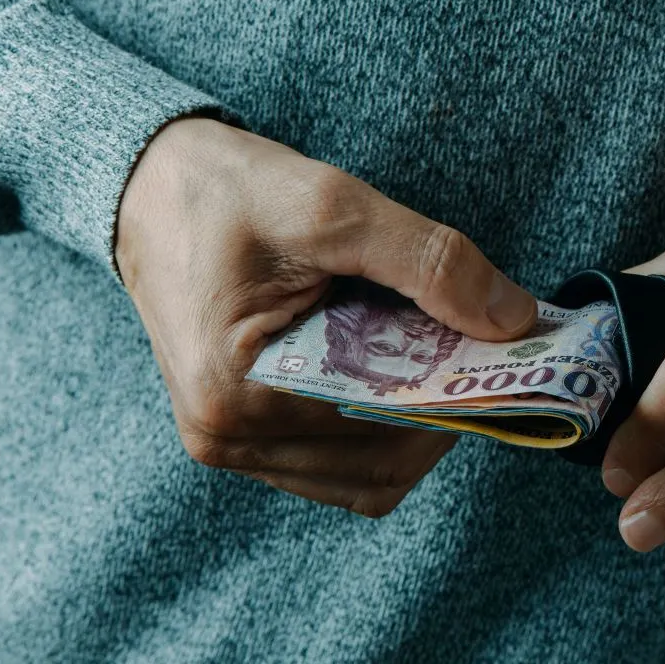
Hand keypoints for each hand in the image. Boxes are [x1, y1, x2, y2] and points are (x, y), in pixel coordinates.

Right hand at [116, 117, 536, 515]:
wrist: (151, 189)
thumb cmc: (228, 192)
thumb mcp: (333, 206)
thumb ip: (428, 262)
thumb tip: (513, 319)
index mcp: (236, 392)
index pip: (382, 427)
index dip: (455, 395)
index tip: (506, 354)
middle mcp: (228, 438)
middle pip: (383, 463)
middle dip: (444, 408)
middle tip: (479, 345)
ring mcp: (232, 446)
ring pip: (369, 474)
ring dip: (419, 421)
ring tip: (433, 351)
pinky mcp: (244, 437)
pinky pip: (341, 465)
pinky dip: (385, 427)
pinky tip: (394, 370)